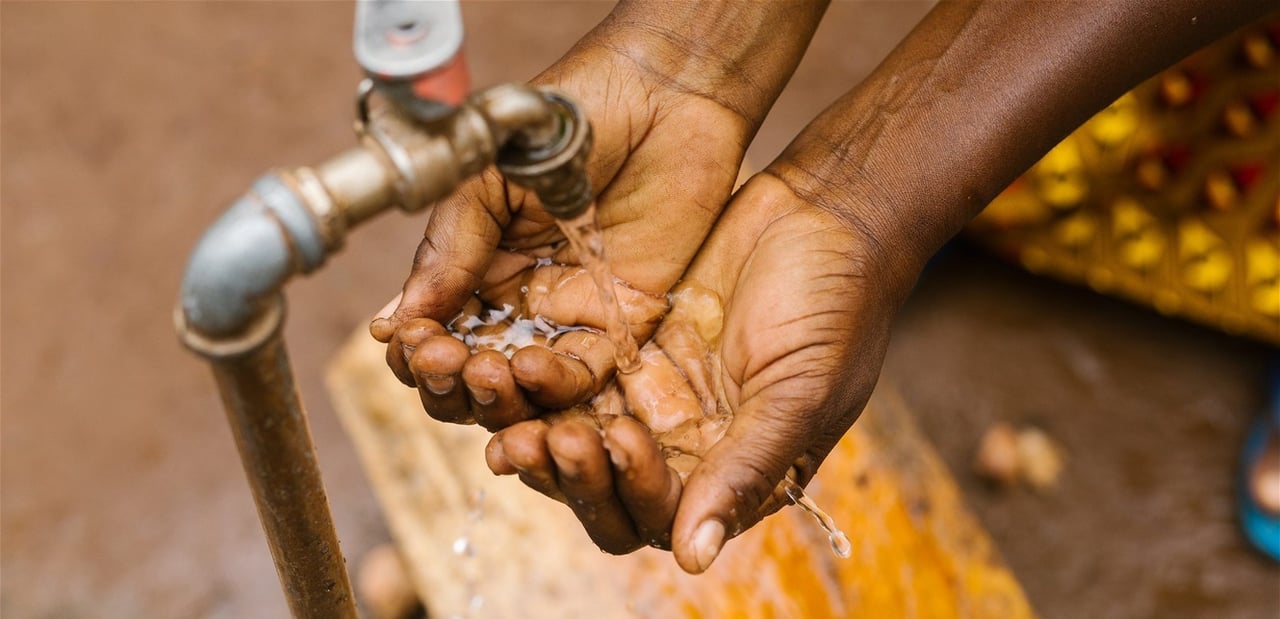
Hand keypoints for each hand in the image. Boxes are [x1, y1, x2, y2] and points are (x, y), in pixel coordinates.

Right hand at [370, 1, 829, 428]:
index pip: (432, 336)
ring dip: (498, 398)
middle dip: (450, 385)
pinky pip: (585, 379)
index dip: (416, 352)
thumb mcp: (490, 178)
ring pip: (523, 393)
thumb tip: (397, 318)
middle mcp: (518, 303)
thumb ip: (451, 246)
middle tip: (448, 362)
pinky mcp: (624, 324)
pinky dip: (556, 387)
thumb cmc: (569, 120)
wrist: (662, 96)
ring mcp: (569, 318)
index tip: (412, 344)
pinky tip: (533, 368)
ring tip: (487, 372)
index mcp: (474, 268)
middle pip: (471, 381)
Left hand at [485, 173, 910, 571]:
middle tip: (537, 434)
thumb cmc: (836, 308)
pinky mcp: (621, 347)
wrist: (824, 213)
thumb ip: (746, 470)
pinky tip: (505, 359)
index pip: (659, 516)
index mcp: (729, 473)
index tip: (622, 437)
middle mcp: (680, 446)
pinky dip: (534, 376)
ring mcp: (647, 396)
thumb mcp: (800, 393)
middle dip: (567, 469)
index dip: (630, 491)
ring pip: (572, 432)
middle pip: (601, 487)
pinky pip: (566, 374)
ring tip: (506, 392)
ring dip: (534, 425)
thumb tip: (694, 560)